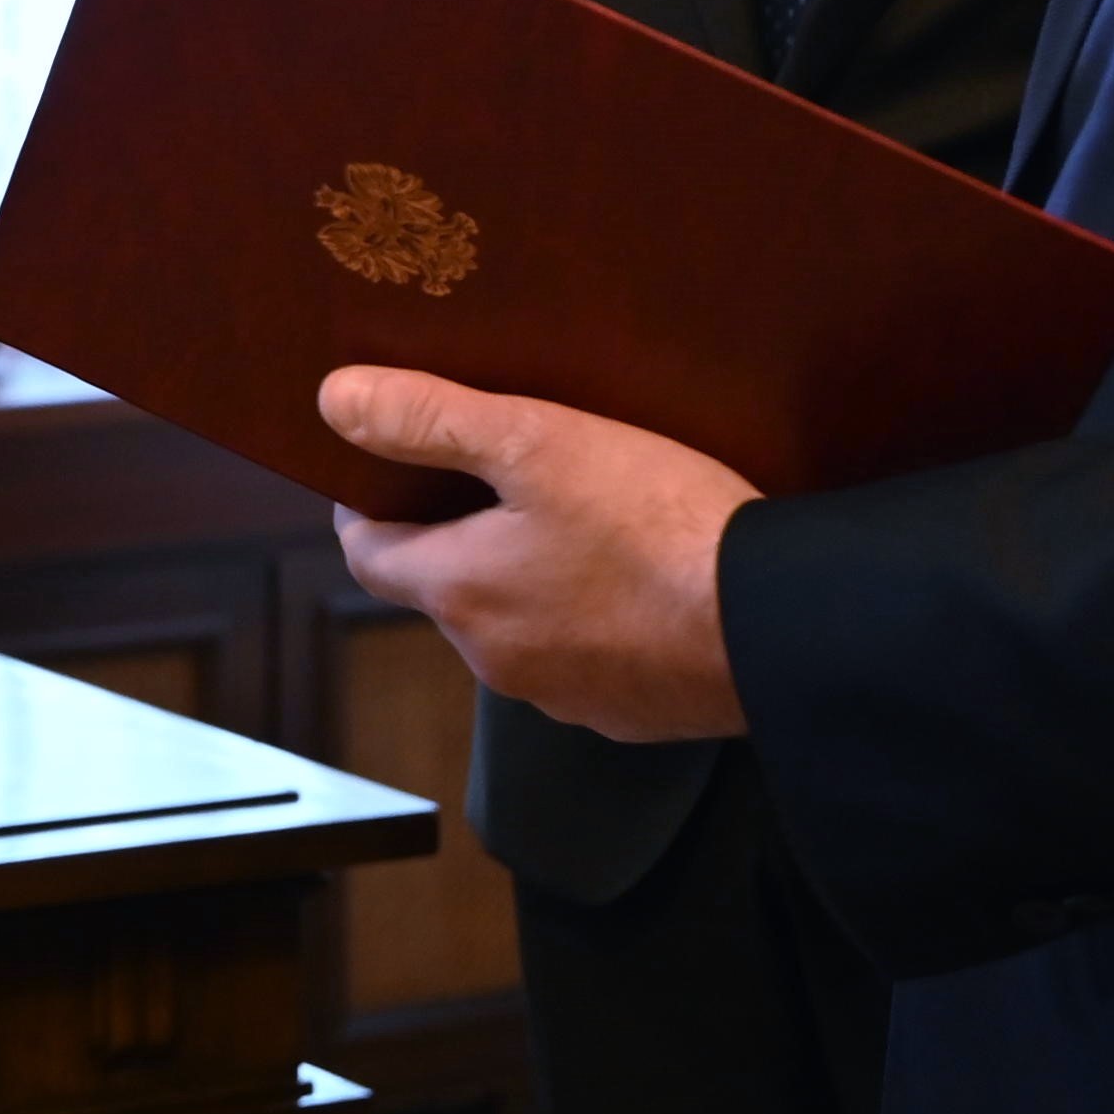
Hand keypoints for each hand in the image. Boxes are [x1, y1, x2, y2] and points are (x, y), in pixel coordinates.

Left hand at [317, 370, 757, 741]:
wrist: (778, 626)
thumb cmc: (657, 528)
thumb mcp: (539, 441)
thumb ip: (432, 419)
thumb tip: (335, 402)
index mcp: (460, 592)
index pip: (367, 555)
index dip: (367, 505)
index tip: (384, 465)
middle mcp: (497, 658)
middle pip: (445, 589)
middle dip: (460, 535)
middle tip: (500, 474)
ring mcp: (565, 694)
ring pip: (519, 625)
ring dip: (532, 579)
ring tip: (582, 517)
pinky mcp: (630, 712)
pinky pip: (588, 658)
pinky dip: (595, 619)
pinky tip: (640, 576)